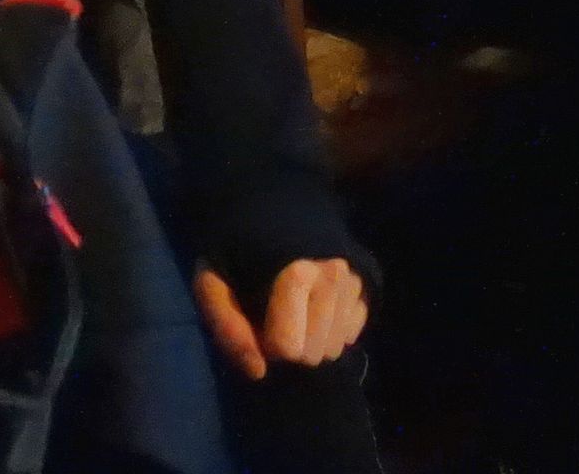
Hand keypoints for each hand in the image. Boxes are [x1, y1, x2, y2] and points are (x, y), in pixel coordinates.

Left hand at [194, 257, 366, 377]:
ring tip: (294, 311)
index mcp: (298, 272)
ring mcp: (354, 281)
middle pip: (314, 354)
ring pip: (334, 349)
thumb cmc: (236, 248)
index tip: (257, 324)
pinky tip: (314, 307)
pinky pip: (350, 335)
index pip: (290, 349)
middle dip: (292, 346)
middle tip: (275, 317)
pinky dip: (331, 330)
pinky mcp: (366, 286)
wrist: (267, 205)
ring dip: (311, 340)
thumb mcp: (213, 281)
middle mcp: (334, 276)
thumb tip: (259, 372)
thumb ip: (227, 325)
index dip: (267, 345)